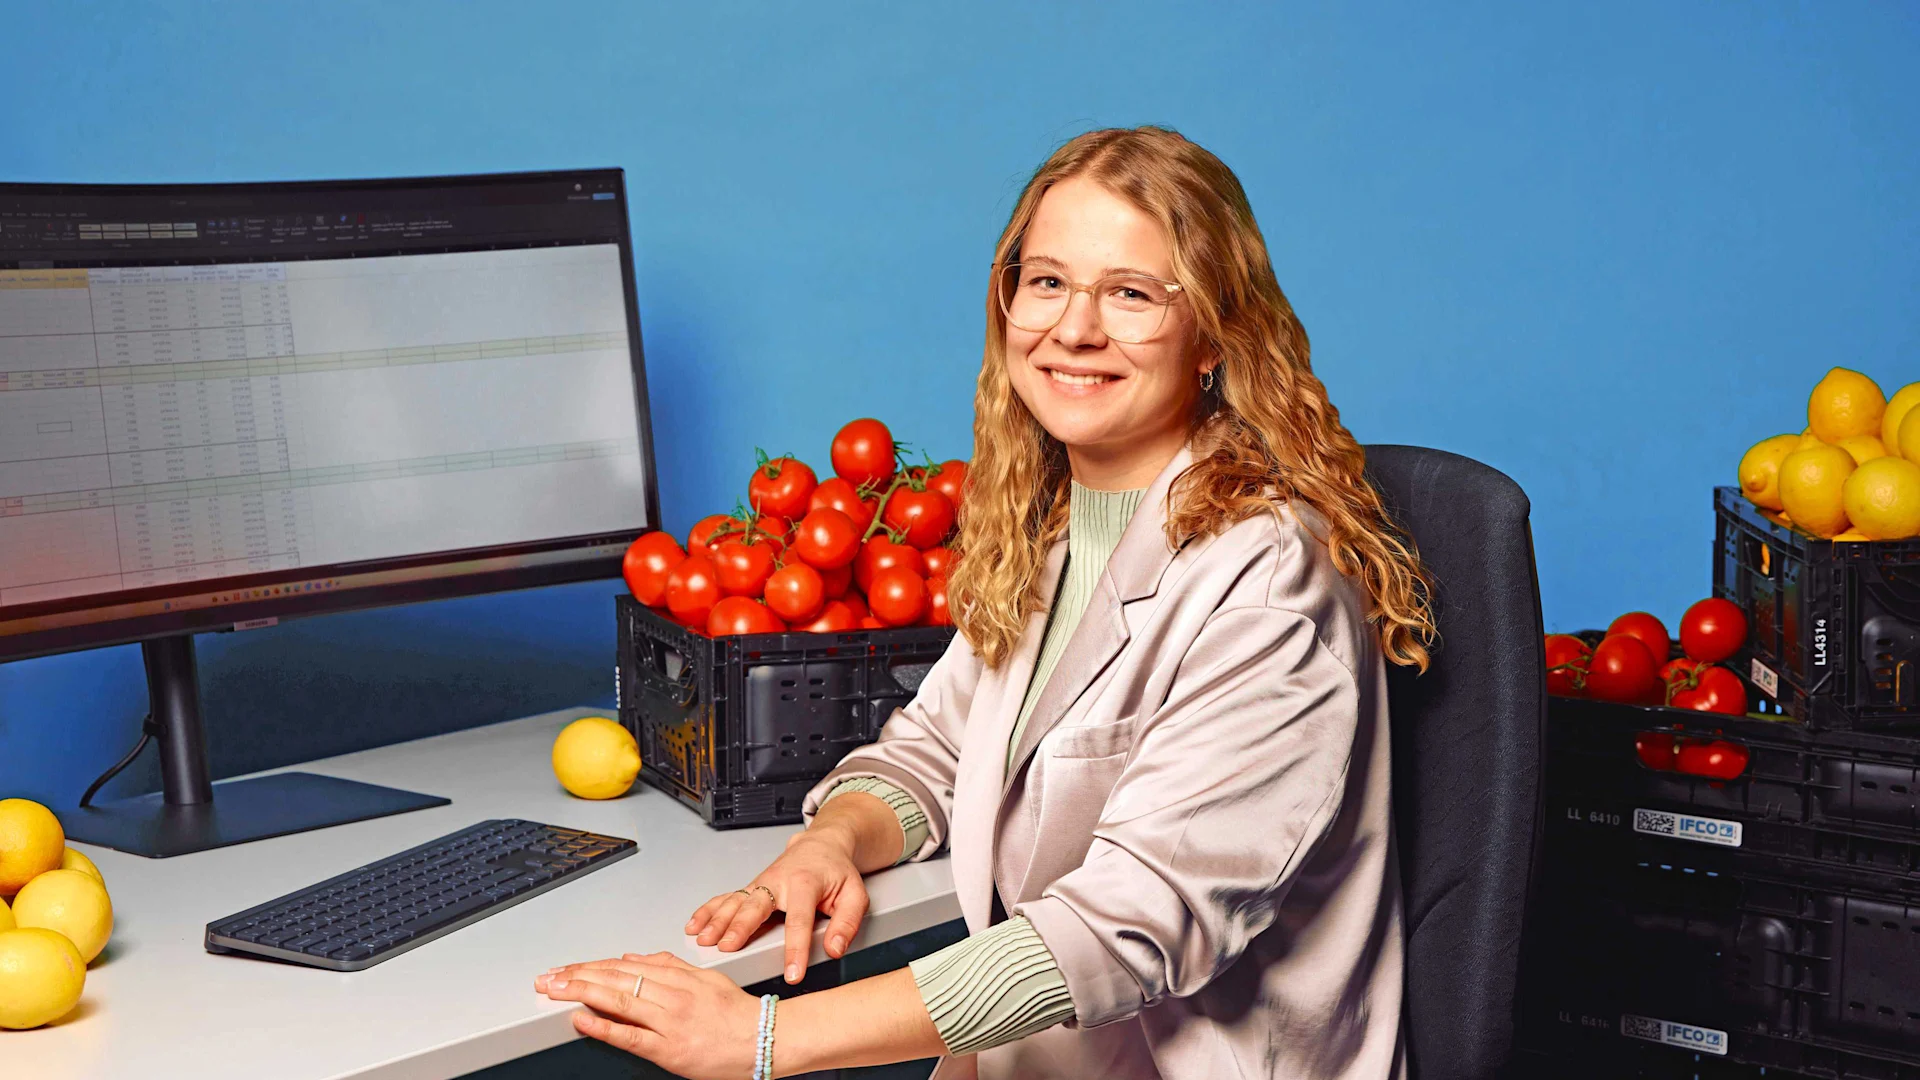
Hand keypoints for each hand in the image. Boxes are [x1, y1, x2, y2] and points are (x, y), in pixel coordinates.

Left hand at [535, 951, 762, 1079]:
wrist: (764, 1040)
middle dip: (577, 976)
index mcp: (679, 977)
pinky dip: (603, 1026)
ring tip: (556, 990)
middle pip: (616, 979)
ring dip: (582, 993)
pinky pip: (630, 1036)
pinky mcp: (669, 1049)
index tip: (567, 968)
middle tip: (549, 977)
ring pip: (619, 1000)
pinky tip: (581, 1019)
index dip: (591, 966)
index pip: (624, 966)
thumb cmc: (737, 1014)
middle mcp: (672, 995)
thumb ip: (670, 966)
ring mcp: (669, 1022)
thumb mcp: (706, 978)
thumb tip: (634, 958)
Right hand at [685, 826, 869, 983]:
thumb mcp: (855, 894)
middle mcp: (777, 882)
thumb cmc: (837, 872)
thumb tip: (834, 949)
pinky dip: (708, 910)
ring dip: (717, 920)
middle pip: (756, 906)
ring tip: (704, 940)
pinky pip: (726, 898)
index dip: (795, 949)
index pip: (799, 920)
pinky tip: (695, 925)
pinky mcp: (751, 889)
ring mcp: (760, 885)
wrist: (821, 845)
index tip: (792, 974)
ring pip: (735, 902)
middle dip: (740, 927)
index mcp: (806, 884)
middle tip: (728, 948)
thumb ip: (847, 922)